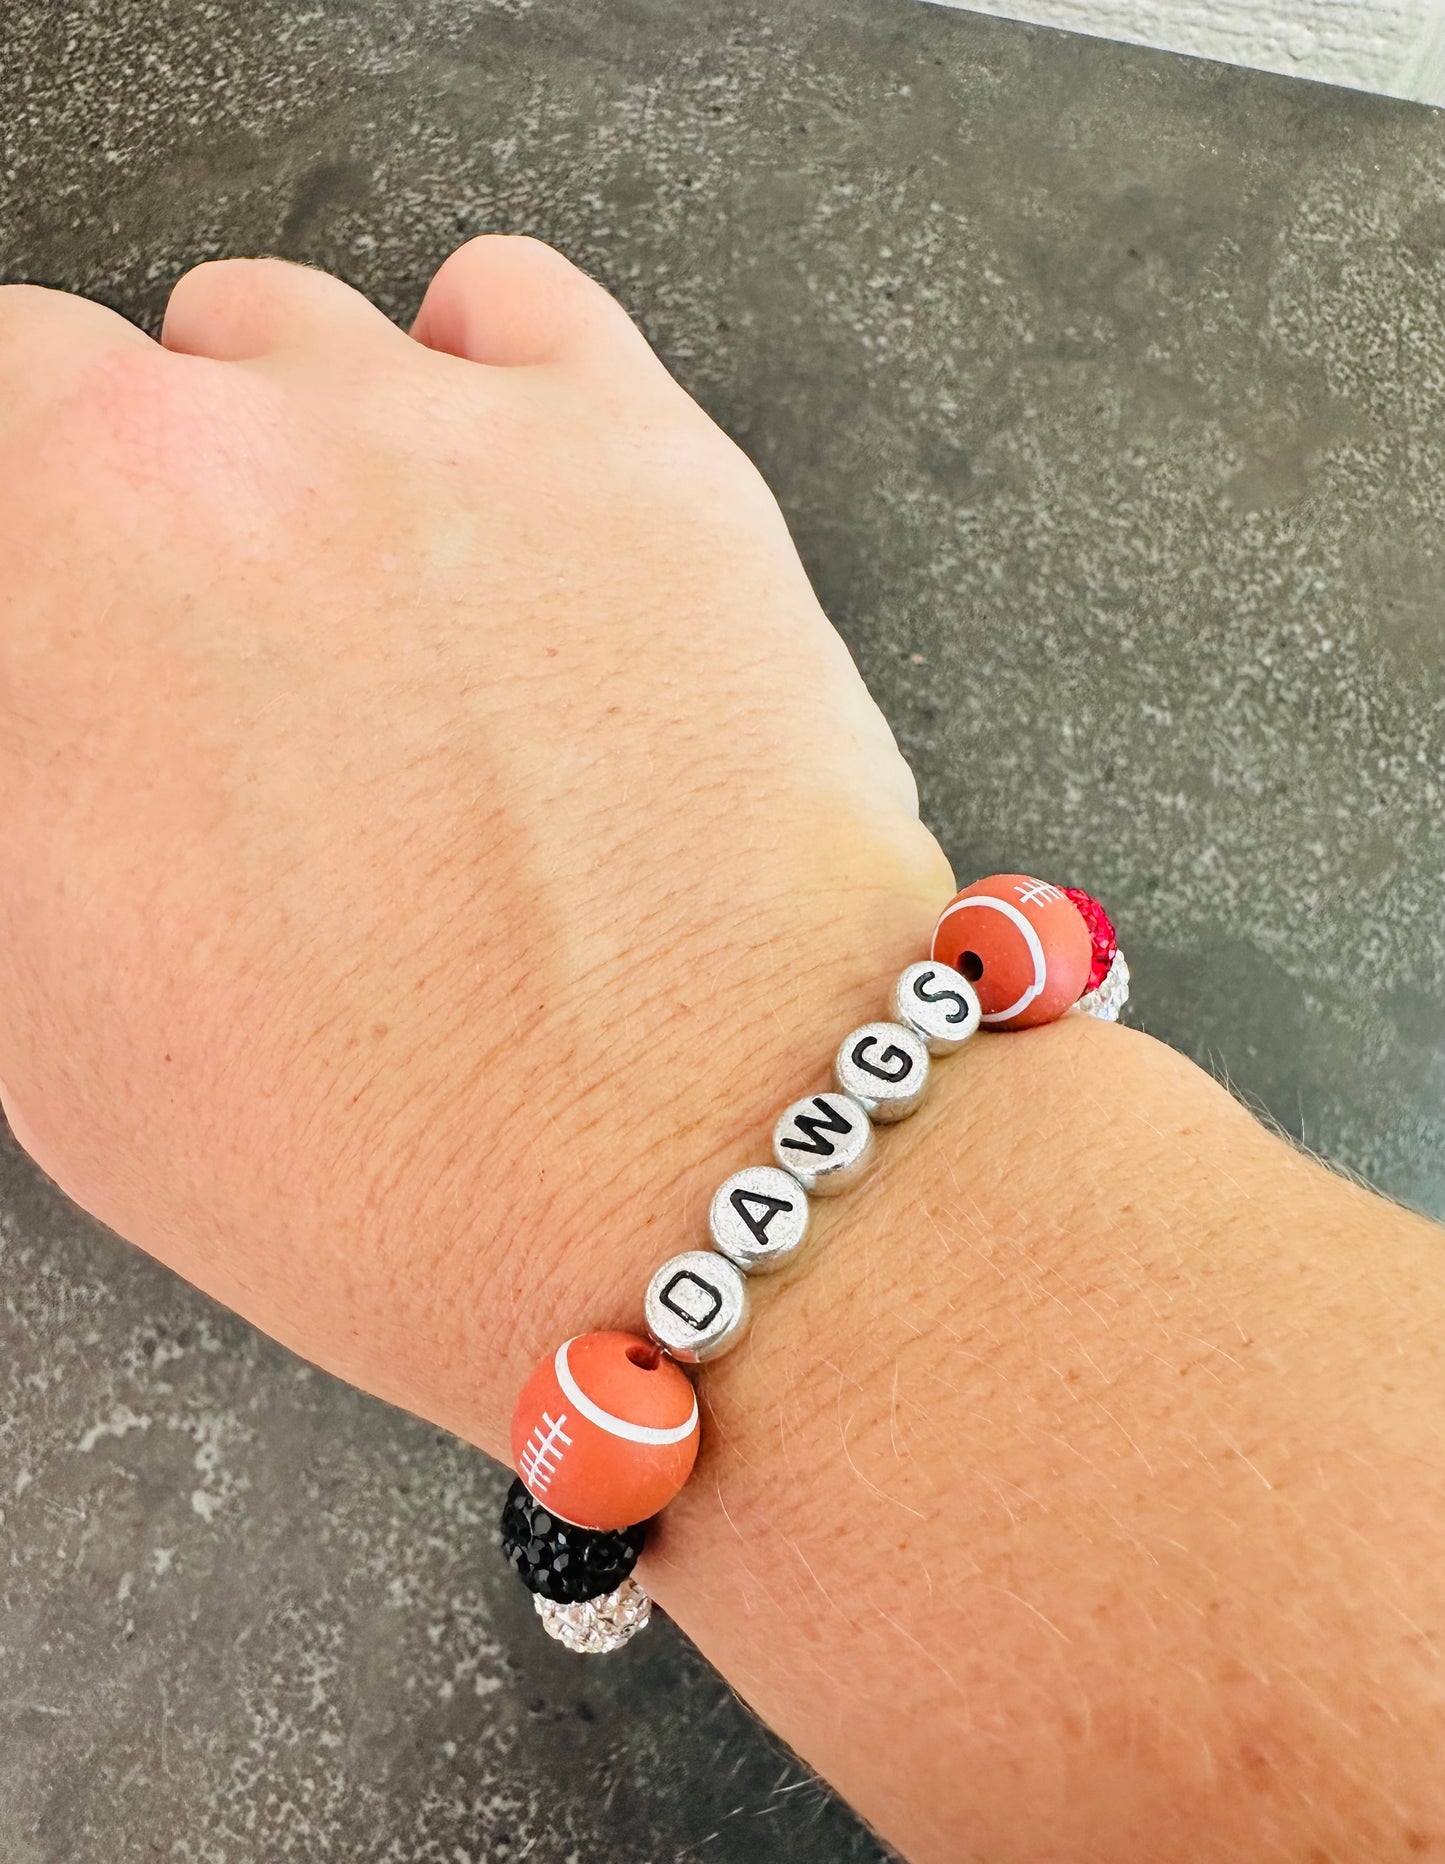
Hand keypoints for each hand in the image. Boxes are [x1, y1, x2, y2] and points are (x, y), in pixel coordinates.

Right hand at [0, 237, 952, 1450]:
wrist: (700, 1179)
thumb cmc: (380, 1149)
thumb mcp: (47, 1009)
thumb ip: (23, 774)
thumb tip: (53, 685)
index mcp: (76, 557)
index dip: (24, 525)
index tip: (65, 608)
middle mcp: (262, 447)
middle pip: (141, 372)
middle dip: (149, 496)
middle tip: (224, 666)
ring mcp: (473, 432)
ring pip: (317, 334)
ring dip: (307, 440)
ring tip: (376, 620)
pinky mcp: (654, 456)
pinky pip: (511, 306)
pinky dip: (480, 374)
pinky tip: (495, 507)